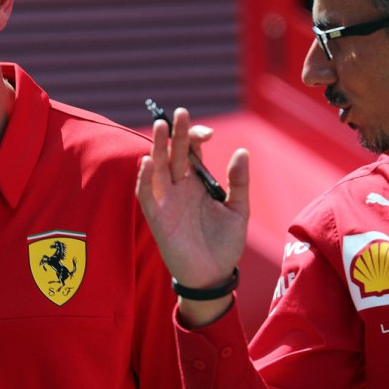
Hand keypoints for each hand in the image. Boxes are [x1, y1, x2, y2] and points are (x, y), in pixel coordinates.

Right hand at [136, 108, 249, 325]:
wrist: (213, 275)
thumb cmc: (226, 243)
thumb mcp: (238, 210)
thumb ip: (238, 182)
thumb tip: (242, 151)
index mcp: (199, 182)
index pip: (193, 152)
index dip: (196, 138)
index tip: (207, 132)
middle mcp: (180, 187)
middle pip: (174, 154)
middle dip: (175, 134)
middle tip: (178, 113)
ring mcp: (167, 200)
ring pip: (158, 168)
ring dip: (157, 148)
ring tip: (160, 126)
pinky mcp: (157, 217)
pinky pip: (146, 194)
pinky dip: (145, 179)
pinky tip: (148, 162)